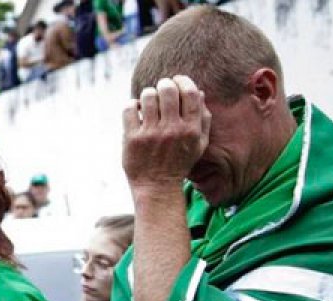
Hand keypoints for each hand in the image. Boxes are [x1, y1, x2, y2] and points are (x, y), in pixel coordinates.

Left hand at [122, 76, 211, 194]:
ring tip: (148, 102)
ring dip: (148, 94)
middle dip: (164, 84)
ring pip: (148, 96)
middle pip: (168, 90)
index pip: (190, 93)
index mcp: (191, 129)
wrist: (157, 187)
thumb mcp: (199, 144)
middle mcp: (172, 130)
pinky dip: (132, 104)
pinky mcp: (132, 138)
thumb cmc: (179, 164)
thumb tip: (199, 92)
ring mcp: (151, 134)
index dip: (182, 81)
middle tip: (161, 89)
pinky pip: (129, 108)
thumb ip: (203, 119)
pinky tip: (136, 110)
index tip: (177, 81)